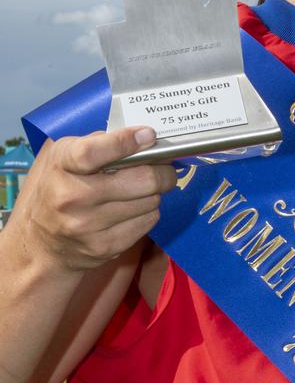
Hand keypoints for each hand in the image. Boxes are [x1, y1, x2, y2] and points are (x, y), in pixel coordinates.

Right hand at [11, 127, 177, 272]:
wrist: (40, 245)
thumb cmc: (55, 189)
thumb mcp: (61, 157)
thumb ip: (96, 142)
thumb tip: (139, 136)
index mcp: (62, 167)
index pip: (93, 153)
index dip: (126, 142)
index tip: (148, 135)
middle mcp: (73, 197)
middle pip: (141, 179)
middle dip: (162, 170)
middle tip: (165, 166)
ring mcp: (90, 226)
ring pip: (151, 200)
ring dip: (155, 191)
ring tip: (145, 187)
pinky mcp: (106, 247)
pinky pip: (148, 221)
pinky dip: (148, 211)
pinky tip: (135, 207)